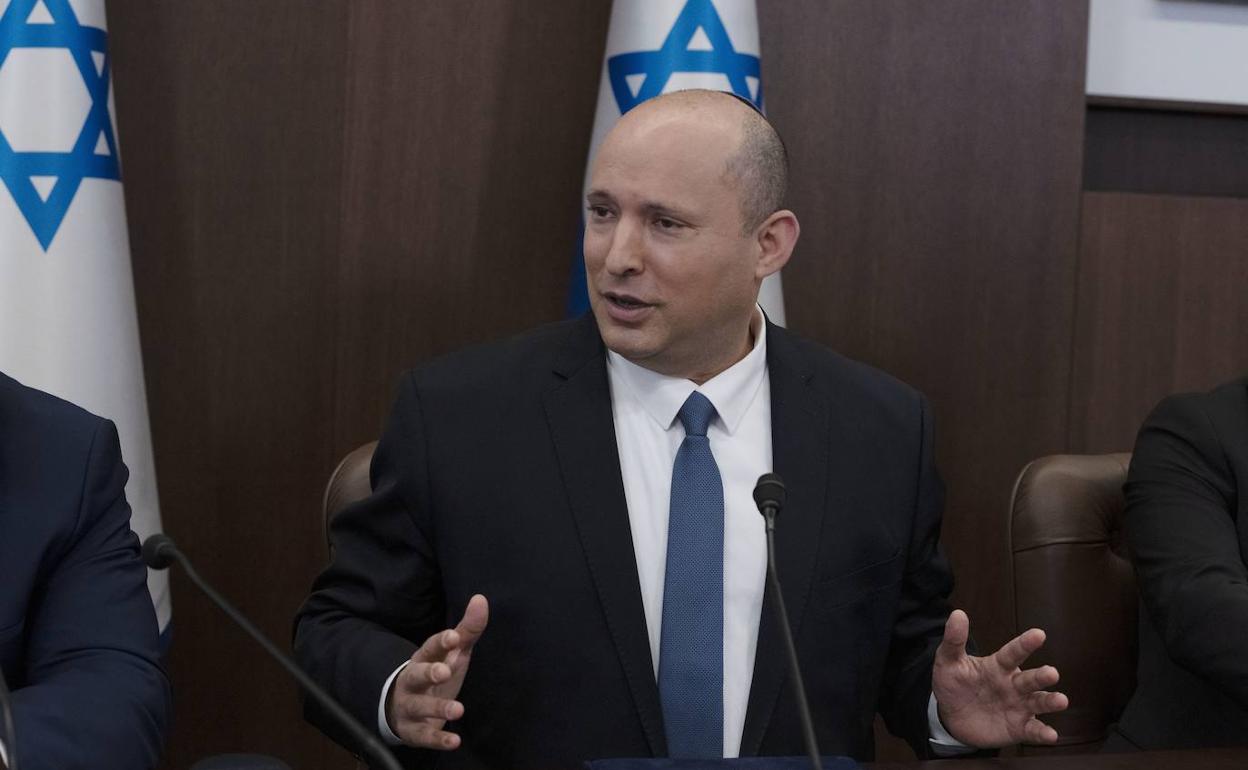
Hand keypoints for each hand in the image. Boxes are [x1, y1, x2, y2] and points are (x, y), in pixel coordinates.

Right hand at [386, 594, 488, 749]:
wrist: (404, 707)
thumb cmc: (435, 673)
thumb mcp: (452, 652)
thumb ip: (467, 629)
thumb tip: (481, 598)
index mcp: (423, 658)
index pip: (430, 647)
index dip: (441, 642)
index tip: (454, 636)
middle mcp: (412, 681)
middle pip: (416, 674)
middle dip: (429, 672)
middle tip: (445, 671)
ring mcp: (410, 706)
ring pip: (419, 706)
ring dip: (437, 707)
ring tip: (458, 710)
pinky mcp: (413, 730)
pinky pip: (424, 735)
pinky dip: (438, 739)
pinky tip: (455, 741)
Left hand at [932, 609, 1068, 747]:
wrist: (950, 716)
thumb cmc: (954, 684)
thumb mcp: (948, 661)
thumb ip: (954, 640)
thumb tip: (957, 613)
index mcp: (998, 666)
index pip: (1013, 652)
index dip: (1025, 644)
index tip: (1039, 634)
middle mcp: (1013, 684)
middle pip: (1030, 679)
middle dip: (1042, 676)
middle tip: (1052, 673)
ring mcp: (1018, 706)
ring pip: (1038, 702)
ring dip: (1050, 701)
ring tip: (1061, 700)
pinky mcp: (1018, 728)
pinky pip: (1032, 730)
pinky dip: (1042, 733)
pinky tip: (1051, 735)